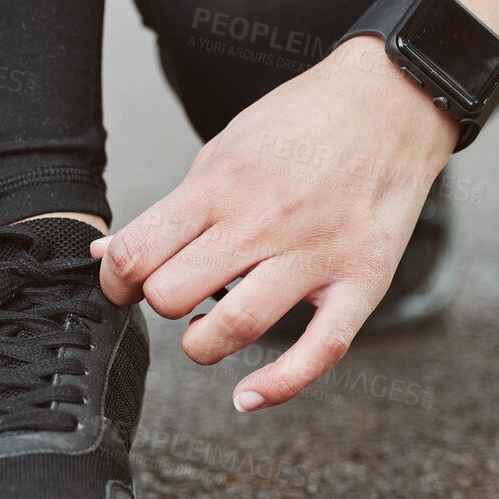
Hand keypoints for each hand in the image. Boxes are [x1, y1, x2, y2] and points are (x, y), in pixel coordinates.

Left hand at [94, 37, 457, 408]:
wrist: (389, 102)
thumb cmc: (304, 123)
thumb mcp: (224, 149)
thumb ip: (174, 207)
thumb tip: (109, 254)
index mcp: (221, 184)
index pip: (137, 254)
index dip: (115, 283)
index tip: (123, 287)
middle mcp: (263, 220)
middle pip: (173, 295)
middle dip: (160, 305)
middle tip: (175, 297)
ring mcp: (315, 253)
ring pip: (233, 327)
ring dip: (202, 346)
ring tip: (206, 332)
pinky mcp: (362, 280)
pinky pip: (318, 351)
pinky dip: (278, 386)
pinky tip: (248, 397)